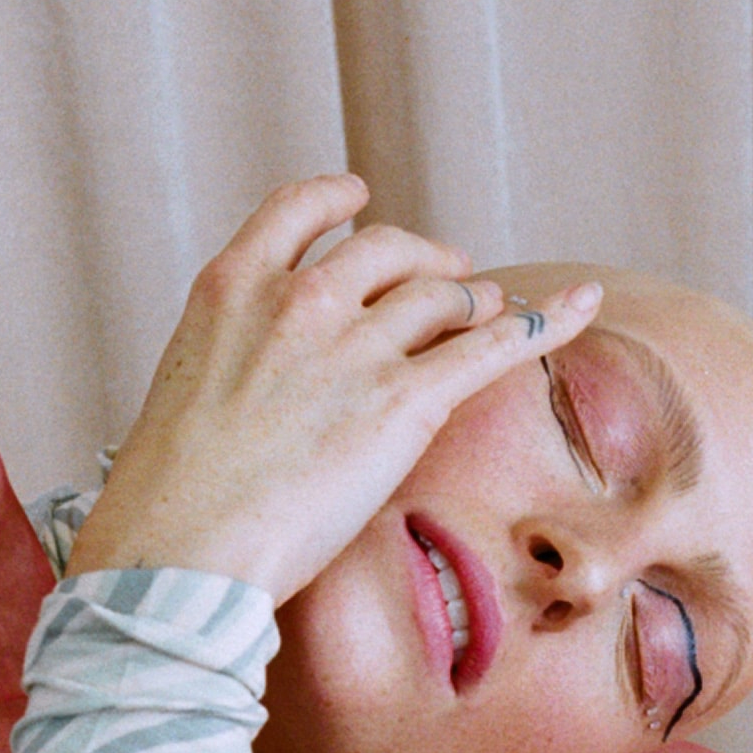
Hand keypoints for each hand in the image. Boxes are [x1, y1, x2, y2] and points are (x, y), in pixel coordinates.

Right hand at [68, 174, 600, 605]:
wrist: (181, 551)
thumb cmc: (171, 502)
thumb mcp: (185, 389)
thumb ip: (236, 355)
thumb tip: (271, 377)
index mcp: (231, 286)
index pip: (298, 209)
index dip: (338, 202)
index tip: (359, 202)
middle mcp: (297, 299)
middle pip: (387, 250)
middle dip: (425, 259)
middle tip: (450, 279)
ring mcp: (354, 347)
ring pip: (442, 294)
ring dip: (473, 300)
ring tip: (488, 313)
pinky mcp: (404, 403)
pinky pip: (491, 346)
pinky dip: (546, 320)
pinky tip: (582, 306)